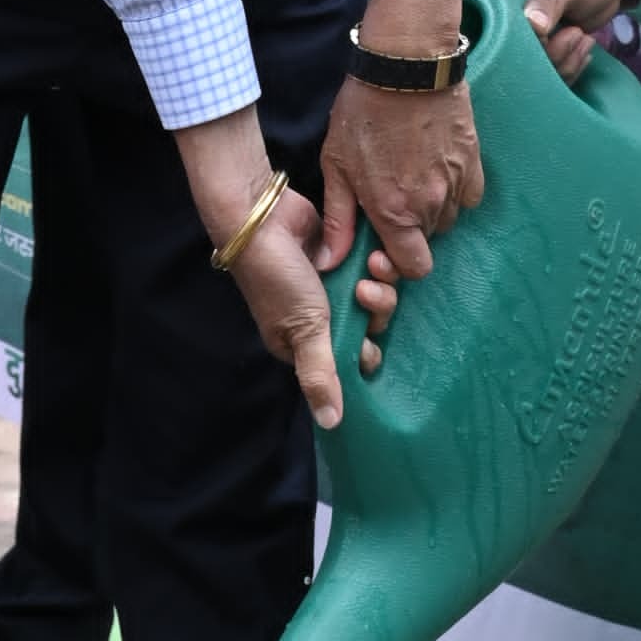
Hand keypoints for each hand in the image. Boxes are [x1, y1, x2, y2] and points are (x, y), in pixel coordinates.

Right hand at [225, 187, 400, 422]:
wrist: (260, 217)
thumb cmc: (278, 279)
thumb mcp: (303, 331)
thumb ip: (320, 376)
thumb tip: (331, 424)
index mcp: (303, 344)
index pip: (350, 359)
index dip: (366, 349)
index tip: (368, 335)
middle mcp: (318, 318)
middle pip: (368, 325)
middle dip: (376, 308)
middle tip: (366, 291)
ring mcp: (331, 286)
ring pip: (374, 294)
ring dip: (380, 282)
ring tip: (372, 266)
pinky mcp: (339, 257)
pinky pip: (370, 268)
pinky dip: (375, 262)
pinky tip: (373, 252)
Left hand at [321, 0, 483, 285]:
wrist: (405, 65)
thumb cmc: (363, 112)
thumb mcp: (337, 165)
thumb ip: (339, 219)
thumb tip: (331, 262)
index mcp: (394, 212)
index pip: (413, 268)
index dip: (398, 263)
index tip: (384, 244)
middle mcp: (430, 204)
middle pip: (428, 241)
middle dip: (410, 230)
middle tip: (391, 199)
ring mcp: (455, 182)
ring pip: (448, 218)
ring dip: (431, 209)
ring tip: (409, 177)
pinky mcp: (473, 160)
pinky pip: (468, 194)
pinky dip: (454, 190)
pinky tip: (434, 168)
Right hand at [501, 0, 633, 83]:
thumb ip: (548, 1)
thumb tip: (534, 27)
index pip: (472, 12)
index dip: (493, 31)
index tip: (533, 34)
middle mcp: (495, 11)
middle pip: (497, 49)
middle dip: (539, 53)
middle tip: (571, 33)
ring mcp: (513, 34)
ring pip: (523, 67)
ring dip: (560, 60)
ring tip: (580, 34)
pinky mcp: (532, 51)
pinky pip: (541, 74)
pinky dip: (567, 67)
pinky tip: (584, 44)